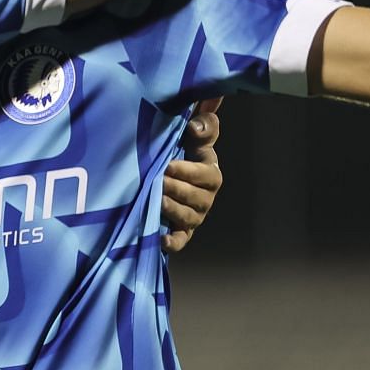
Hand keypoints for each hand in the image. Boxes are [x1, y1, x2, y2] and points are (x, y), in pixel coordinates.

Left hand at [162, 98, 223, 253]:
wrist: (172, 175)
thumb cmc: (185, 153)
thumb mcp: (196, 137)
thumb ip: (203, 127)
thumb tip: (195, 127)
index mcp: (211, 175)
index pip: (204, 175)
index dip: (187, 171)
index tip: (168, 166)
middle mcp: (206, 198)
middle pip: (195, 197)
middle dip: (176, 190)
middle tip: (158, 182)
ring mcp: (195, 216)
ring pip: (187, 217)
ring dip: (173, 210)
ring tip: (157, 201)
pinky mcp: (183, 231)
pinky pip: (180, 240)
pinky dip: (173, 242)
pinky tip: (161, 240)